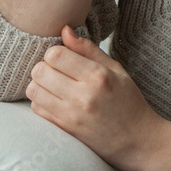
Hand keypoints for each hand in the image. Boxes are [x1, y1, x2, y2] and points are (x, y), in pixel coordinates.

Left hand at [25, 24, 164, 170]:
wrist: (137, 140)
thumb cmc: (128, 101)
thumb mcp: (116, 70)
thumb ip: (88, 49)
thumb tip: (64, 30)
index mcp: (97, 76)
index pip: (56, 55)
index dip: (56, 52)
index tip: (64, 57)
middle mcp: (82, 96)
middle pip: (40, 71)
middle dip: (45, 66)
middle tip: (58, 70)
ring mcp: (71, 116)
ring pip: (34, 89)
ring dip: (40, 84)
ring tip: (55, 84)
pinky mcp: (64, 130)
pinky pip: (37, 109)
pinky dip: (41, 100)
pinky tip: (55, 99)